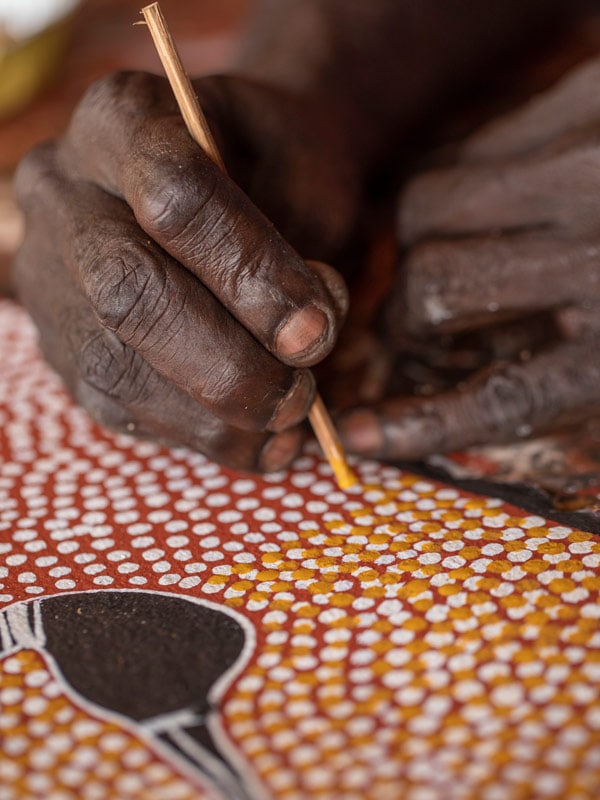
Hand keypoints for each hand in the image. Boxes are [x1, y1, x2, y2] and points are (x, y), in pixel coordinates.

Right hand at [13, 71, 357, 471]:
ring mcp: (50, 273)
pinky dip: (194, 435)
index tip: (317, 327)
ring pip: (115, 362)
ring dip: (214, 415)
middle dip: (227, 363)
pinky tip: (252, 440)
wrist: (240, 181)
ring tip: (288, 425)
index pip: (172, 194)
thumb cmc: (279, 173)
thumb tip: (301, 342)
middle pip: (128, 289)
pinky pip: (116, 405)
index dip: (251, 273)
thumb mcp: (307, 174)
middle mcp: (64, 192)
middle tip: (300, 396)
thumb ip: (307, 244)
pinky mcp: (61, 342)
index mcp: (121, 118)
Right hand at [339, 56, 599, 459]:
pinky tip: (489, 201)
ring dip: (422, 242)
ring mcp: (585, 164)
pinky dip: (457, 184)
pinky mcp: (580, 97)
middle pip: (432, 290)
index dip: (419, 425)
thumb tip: (462, 385)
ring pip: (426, 210)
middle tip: (418, 327)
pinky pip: (467, 147)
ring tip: (455, 253)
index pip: (503, 398)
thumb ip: (572, 374)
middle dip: (411, 316)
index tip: (358, 435)